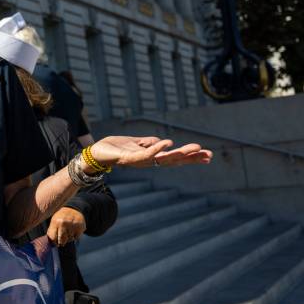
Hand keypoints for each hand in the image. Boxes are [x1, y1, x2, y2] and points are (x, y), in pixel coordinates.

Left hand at [47, 207, 85, 246]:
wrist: (73, 209)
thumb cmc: (61, 217)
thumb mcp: (54, 221)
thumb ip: (52, 232)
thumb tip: (51, 244)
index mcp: (56, 222)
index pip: (53, 238)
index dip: (54, 242)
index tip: (55, 243)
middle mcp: (64, 223)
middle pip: (61, 240)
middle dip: (61, 242)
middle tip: (62, 242)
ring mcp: (73, 225)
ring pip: (69, 239)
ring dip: (68, 239)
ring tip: (67, 233)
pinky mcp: (80, 227)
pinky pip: (76, 238)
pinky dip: (74, 237)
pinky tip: (73, 232)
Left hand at [88, 135, 212, 169]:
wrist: (94, 154)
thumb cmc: (114, 148)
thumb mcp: (135, 143)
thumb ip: (148, 143)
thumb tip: (163, 141)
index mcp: (151, 158)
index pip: (174, 158)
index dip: (190, 157)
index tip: (207, 155)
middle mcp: (148, 162)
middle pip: (174, 160)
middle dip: (191, 157)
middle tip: (209, 154)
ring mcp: (139, 161)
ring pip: (163, 158)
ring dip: (180, 153)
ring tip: (196, 147)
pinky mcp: (129, 158)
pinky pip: (145, 154)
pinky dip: (156, 149)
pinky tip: (167, 143)